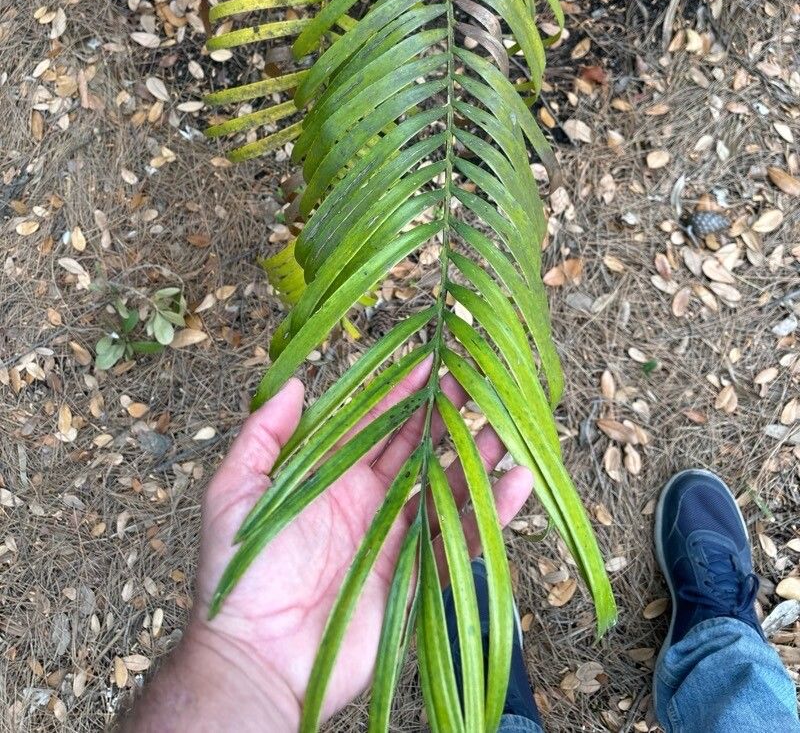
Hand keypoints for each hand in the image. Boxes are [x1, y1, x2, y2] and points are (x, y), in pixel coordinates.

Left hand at [122, 357, 532, 731]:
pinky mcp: (415, 574)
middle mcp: (367, 498)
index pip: (374, 419)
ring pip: (445, 483)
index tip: (432, 357)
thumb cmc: (237, 576)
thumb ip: (262, 436)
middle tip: (478, 378)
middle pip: (417, 444)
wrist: (257, 659)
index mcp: (329, 474)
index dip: (402, 388)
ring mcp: (394, 535)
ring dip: (476, 454)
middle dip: (447, 411)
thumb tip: (298, 383)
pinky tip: (516, 482)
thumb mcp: (235, 493)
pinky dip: (492, 512)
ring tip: (506, 423)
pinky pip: (460, 537)